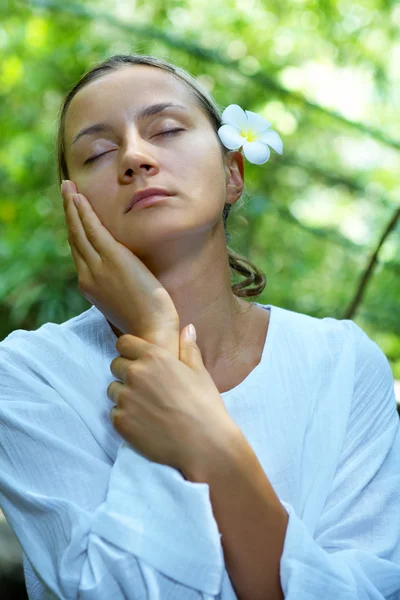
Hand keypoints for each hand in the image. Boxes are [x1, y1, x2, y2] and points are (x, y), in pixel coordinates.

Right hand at [61, 181, 179, 356]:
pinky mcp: (113, 258)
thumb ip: (119, 286)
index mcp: (91, 286)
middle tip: (66, 192)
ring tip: (69, 188)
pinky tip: (79, 198)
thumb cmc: (147, 321)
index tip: (74, 215)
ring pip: (79, 230)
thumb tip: (125, 277)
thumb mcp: (126, 301)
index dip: (75, 231)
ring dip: (73, 206)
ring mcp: (98, 267)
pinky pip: (93, 229)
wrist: (152, 332)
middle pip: (75, 238)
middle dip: (69, 214)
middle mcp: (88, 275)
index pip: (80, 253)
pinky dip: (84, 212)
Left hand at [107, 324, 238, 477]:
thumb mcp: (199, 372)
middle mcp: (136, 374)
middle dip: (126, 373)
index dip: (130, 351)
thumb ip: (188, 348)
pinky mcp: (121, 421)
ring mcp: (126, 398)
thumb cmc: (205, 405)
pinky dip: (125, 416)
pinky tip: (144, 423)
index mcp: (154, 357)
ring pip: (113, 390)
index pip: (124, 343)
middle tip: (146, 388)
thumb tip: (187, 328)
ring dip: (124, 395)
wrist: (204, 444)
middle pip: (116, 365)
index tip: (139, 361)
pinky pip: (114, 413)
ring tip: (146, 407)